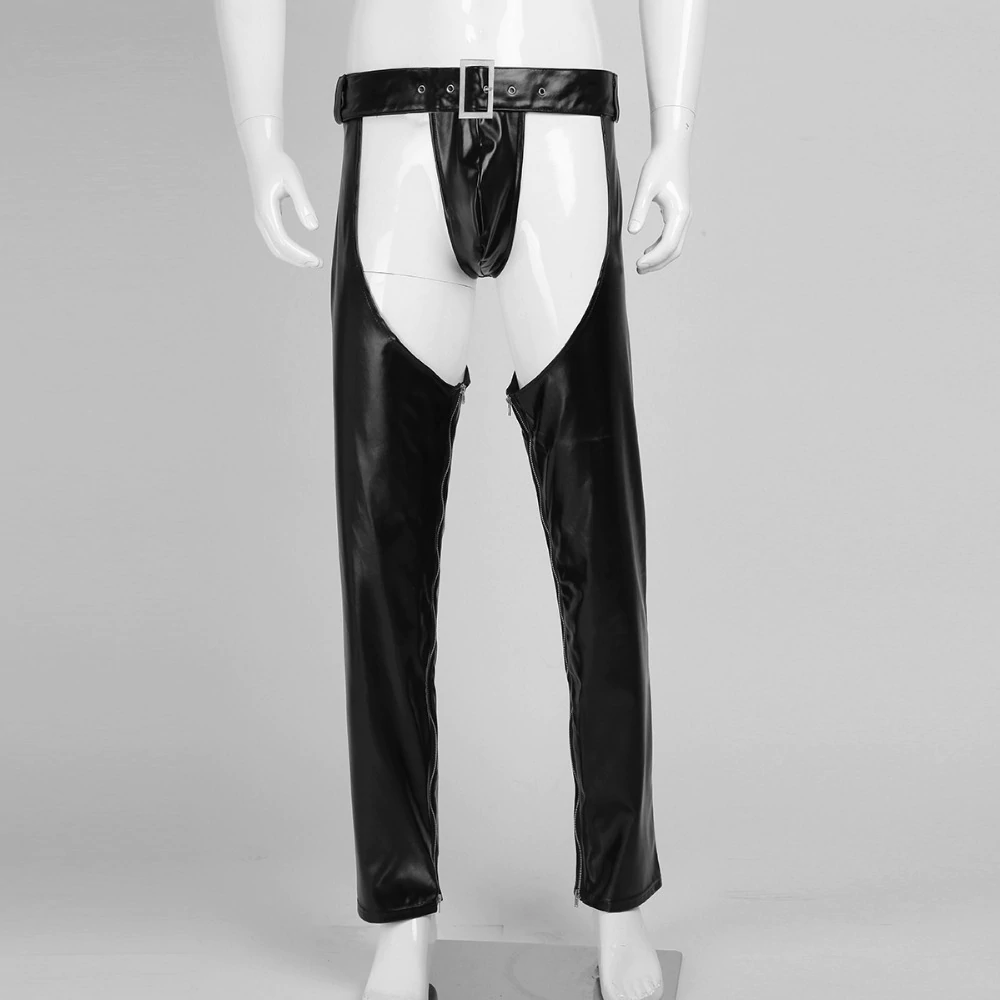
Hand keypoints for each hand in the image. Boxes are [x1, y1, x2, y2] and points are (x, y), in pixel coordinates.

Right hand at [239, 116, 321, 267]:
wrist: (261, 153)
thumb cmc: (278, 165)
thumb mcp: (294, 182)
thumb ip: (303, 204)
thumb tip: (314, 228)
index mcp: (267, 212)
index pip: (283, 242)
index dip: (300, 255)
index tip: (317, 260)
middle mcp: (261, 219)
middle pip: (278, 249)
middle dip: (298, 260)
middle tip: (318, 264)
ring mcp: (261, 219)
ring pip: (275, 247)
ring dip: (293, 257)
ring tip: (312, 261)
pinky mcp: (265, 217)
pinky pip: (275, 240)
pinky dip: (288, 249)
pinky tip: (301, 251)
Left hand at [626, 144, 691, 274]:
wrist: (672, 150)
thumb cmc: (659, 165)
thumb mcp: (646, 187)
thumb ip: (639, 209)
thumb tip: (632, 232)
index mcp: (679, 213)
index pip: (668, 245)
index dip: (654, 259)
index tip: (638, 265)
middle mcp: (685, 217)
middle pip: (674, 250)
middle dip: (657, 263)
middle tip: (638, 270)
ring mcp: (684, 216)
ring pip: (675, 246)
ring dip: (659, 258)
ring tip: (641, 265)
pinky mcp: (679, 214)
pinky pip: (672, 237)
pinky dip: (661, 248)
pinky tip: (647, 250)